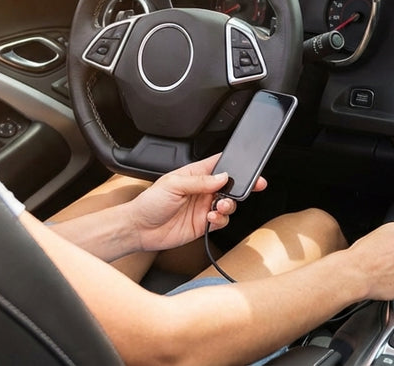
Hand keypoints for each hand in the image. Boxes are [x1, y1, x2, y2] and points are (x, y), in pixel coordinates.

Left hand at [127, 153, 267, 252]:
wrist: (139, 229)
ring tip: (220, 206)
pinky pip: (221, 221)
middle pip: (229, 185)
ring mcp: (203, 207)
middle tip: (253, 186)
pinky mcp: (203, 225)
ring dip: (229, 205)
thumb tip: (222, 177)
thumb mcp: (173, 184)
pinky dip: (221, 220)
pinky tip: (211, 218)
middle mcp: (202, 190)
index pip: (219, 164)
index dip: (234, 164)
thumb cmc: (149, 203)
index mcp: (194, 174)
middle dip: (242, 186)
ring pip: (228, 204)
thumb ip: (200, 181)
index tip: (247, 166)